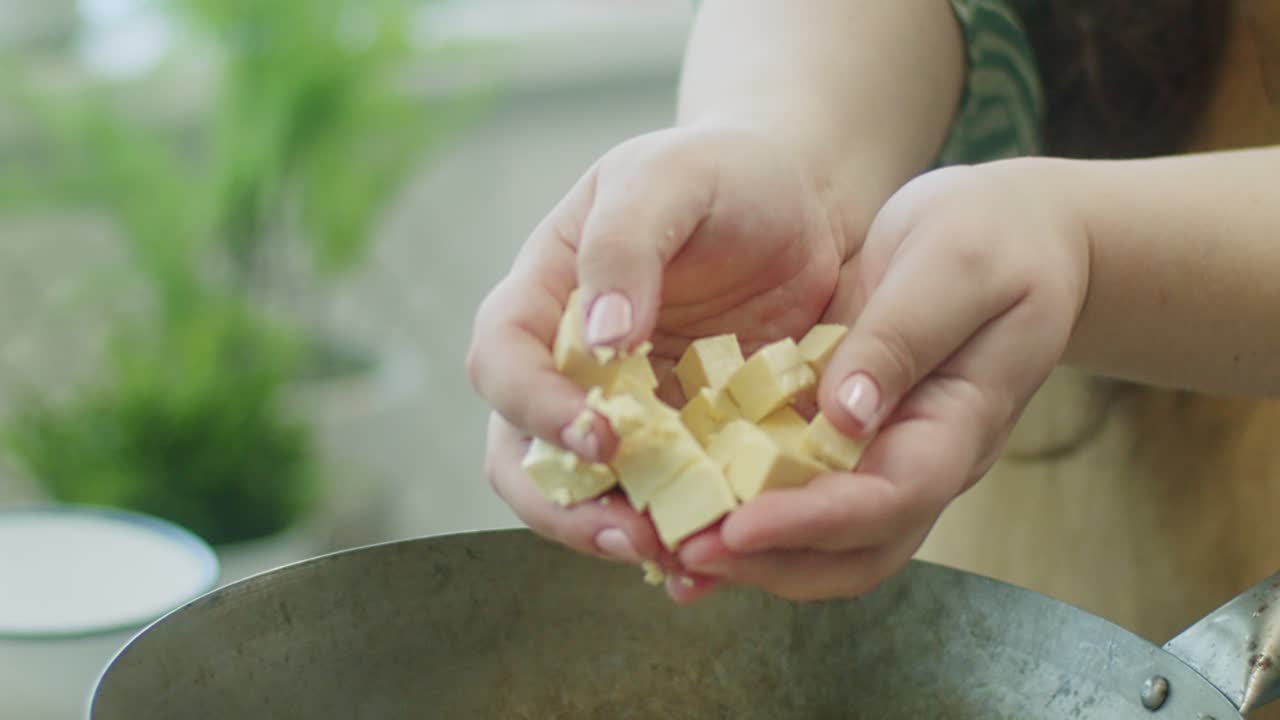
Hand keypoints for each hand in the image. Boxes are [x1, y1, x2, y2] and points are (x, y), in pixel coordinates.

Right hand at [466, 124, 849, 595]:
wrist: (801, 208)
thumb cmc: (722, 175)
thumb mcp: (671, 178)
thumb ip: (627, 245)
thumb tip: (599, 341)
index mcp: (544, 294)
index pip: (503, 362)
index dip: (535, 408)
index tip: (601, 436)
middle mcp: (566, 363)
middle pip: (521, 453)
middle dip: (563, 503)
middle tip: (630, 531)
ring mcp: (620, 410)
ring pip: (582, 493)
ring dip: (615, 531)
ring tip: (675, 552)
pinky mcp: (678, 442)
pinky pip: (660, 499)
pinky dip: (678, 528)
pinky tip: (715, 547)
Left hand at [678, 159, 1091, 600]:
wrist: (1018, 237)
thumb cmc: (993, 237)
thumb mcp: (955, 263)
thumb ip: (902, 337)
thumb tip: (845, 417)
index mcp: (959, 423)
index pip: (891, 498)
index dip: (813, 521)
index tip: (737, 527)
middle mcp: (922, 460)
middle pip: (855, 551)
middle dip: (771, 562)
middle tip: (685, 552)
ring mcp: (885, 457)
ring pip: (826, 546)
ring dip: (754, 560)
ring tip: (674, 555)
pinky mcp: (846, 441)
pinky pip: (799, 498)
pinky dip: (746, 517)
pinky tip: (688, 515)